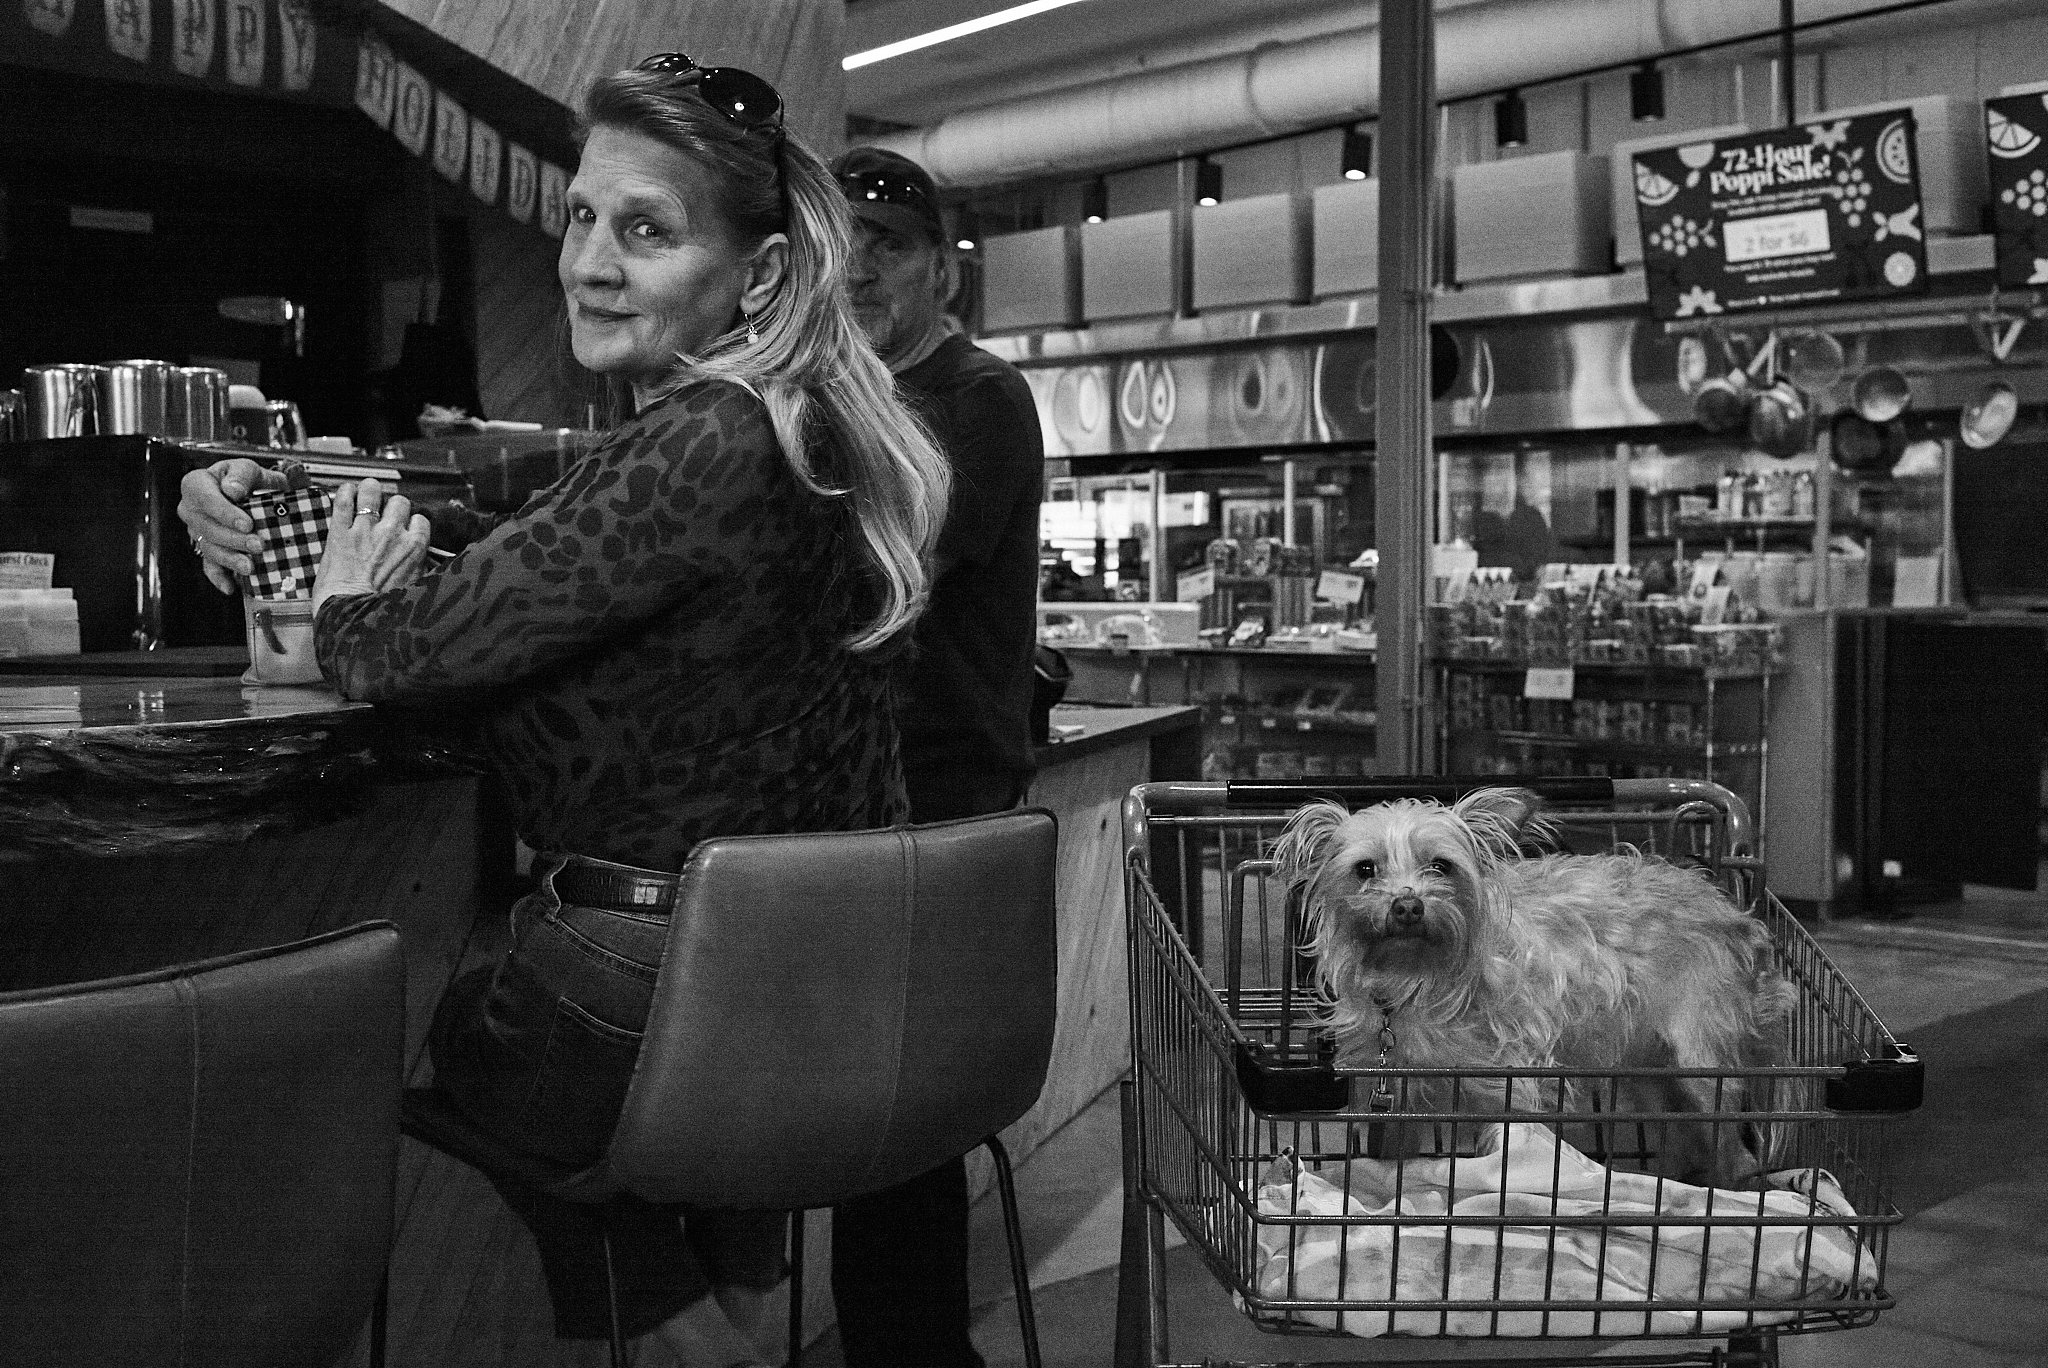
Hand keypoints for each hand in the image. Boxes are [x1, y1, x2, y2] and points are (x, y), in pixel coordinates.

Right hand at [178, 458, 288, 593]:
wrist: (253, 492)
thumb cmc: (246, 479)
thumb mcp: (248, 468)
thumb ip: (242, 475)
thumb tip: (233, 490)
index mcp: (196, 484)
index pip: (205, 499)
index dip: (225, 513)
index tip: (247, 523)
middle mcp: (190, 509)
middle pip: (206, 528)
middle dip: (233, 539)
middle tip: (257, 545)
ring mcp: (196, 531)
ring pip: (209, 548)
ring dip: (230, 559)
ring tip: (251, 566)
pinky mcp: (207, 549)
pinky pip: (209, 566)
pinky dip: (220, 578)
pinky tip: (232, 587)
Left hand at [313, 478, 432, 610]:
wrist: (352, 620)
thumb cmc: (381, 611)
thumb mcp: (416, 590)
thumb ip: (421, 570)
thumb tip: (425, 563)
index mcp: (414, 548)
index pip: (420, 520)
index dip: (412, 524)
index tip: (405, 530)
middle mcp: (392, 534)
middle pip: (400, 502)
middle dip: (394, 507)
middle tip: (386, 515)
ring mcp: (364, 530)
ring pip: (372, 491)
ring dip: (370, 491)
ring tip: (367, 495)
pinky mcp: (339, 532)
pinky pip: (342, 500)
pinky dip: (344, 493)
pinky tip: (346, 493)